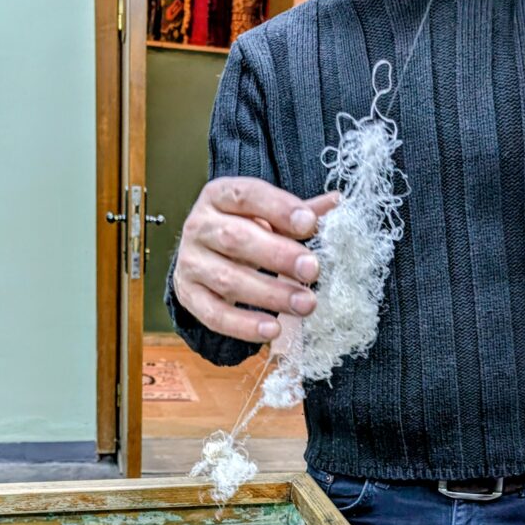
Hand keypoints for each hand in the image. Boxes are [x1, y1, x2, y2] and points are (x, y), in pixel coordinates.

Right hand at [172, 177, 338, 343]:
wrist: (202, 257)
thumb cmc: (243, 231)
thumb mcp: (267, 215)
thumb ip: (298, 212)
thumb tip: (336, 202)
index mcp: (219, 196)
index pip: (247, 196)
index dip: (279, 208)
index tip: (310, 224)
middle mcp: (199, 226)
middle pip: (235, 239)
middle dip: (278, 256)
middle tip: (312, 270)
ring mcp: (190, 263)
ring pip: (227, 279)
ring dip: (270, 294)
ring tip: (305, 304)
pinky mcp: (189, 296)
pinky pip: (215, 315)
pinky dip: (244, 325)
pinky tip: (273, 329)